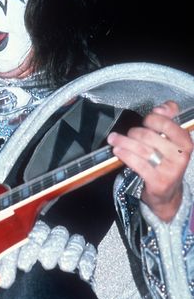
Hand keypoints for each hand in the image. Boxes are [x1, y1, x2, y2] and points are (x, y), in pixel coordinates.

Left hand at [108, 101, 191, 221]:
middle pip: (148, 136)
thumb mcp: (171, 140)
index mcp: (185, 142)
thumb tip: (163, 106)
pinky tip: (117, 151)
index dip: (152, 119)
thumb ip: (168, 120)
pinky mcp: (158, 181)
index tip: (145, 121)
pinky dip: (124, 155)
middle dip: (133, 133)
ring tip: (113, 139)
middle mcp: (181, 155)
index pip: (166, 123)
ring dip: (123, 142)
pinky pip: (137, 163)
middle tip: (127, 135)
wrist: (168, 192)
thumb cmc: (166, 161)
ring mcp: (170, 169)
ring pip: (141, 149)